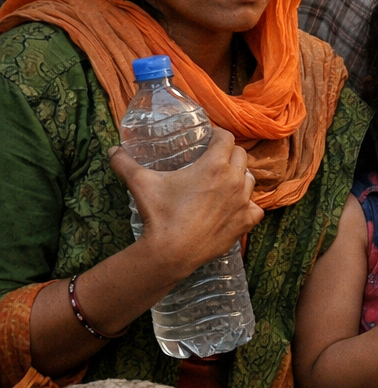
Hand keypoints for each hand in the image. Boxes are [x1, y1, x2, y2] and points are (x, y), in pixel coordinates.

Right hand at [110, 128, 262, 279]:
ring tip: (225, 181)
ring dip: (240, 177)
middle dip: (230, 154)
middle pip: (242, 156)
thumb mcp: (140, 183)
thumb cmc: (160, 214)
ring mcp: (243, 203)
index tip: (211, 139)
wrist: (172, 251)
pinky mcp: (246, 222)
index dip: (219, 136)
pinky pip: (256, 208)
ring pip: (250, 180)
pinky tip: (236, 207)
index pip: (227, 138)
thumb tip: (112, 150)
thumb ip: (125, 163)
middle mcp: (234, 181)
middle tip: (216, 159)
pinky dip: (248, 206)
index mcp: (214, 166)